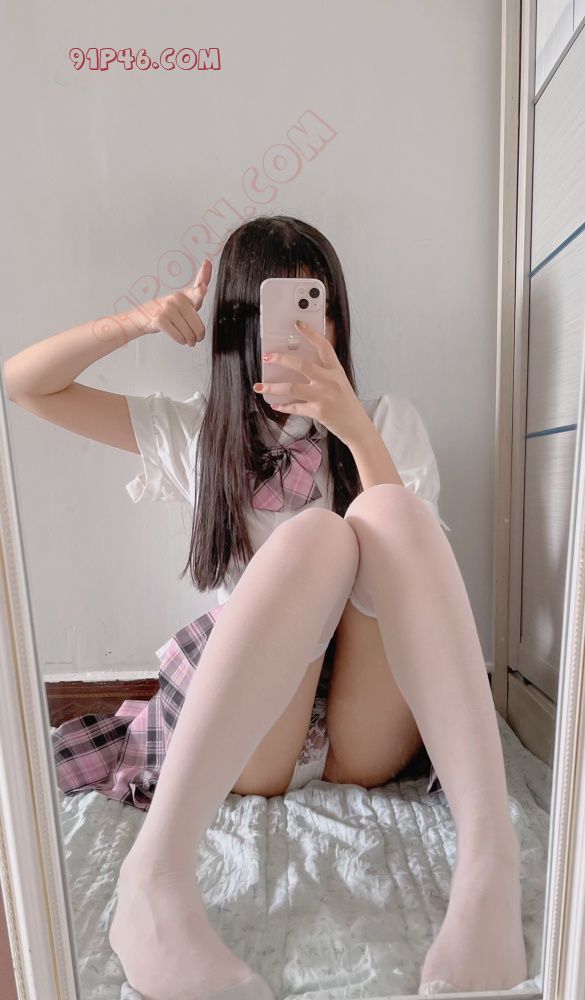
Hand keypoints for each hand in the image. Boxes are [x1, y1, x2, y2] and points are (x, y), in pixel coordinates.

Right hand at [136, 259, 211, 343]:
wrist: (144, 316)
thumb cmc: (170, 311)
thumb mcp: (186, 302)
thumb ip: (198, 292)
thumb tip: (206, 275)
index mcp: (186, 295)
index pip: (198, 288)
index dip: (202, 283)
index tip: (203, 286)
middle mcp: (177, 299)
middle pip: (198, 326)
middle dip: (198, 336)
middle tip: (196, 337)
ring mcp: (168, 308)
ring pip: (189, 334)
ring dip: (189, 341)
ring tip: (186, 338)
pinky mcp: (160, 319)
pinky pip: (179, 337)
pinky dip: (180, 341)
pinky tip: (178, 337)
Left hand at [253, 318, 368, 445]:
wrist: (358, 427)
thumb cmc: (348, 404)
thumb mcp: (340, 382)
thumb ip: (326, 371)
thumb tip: (304, 361)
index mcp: (337, 371)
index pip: (324, 347)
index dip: (311, 334)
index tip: (298, 324)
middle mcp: (330, 381)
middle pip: (302, 364)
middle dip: (282, 359)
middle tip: (267, 357)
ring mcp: (323, 396)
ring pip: (292, 387)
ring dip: (273, 387)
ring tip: (260, 386)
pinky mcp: (318, 412)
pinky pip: (295, 407)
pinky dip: (283, 406)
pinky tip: (276, 404)